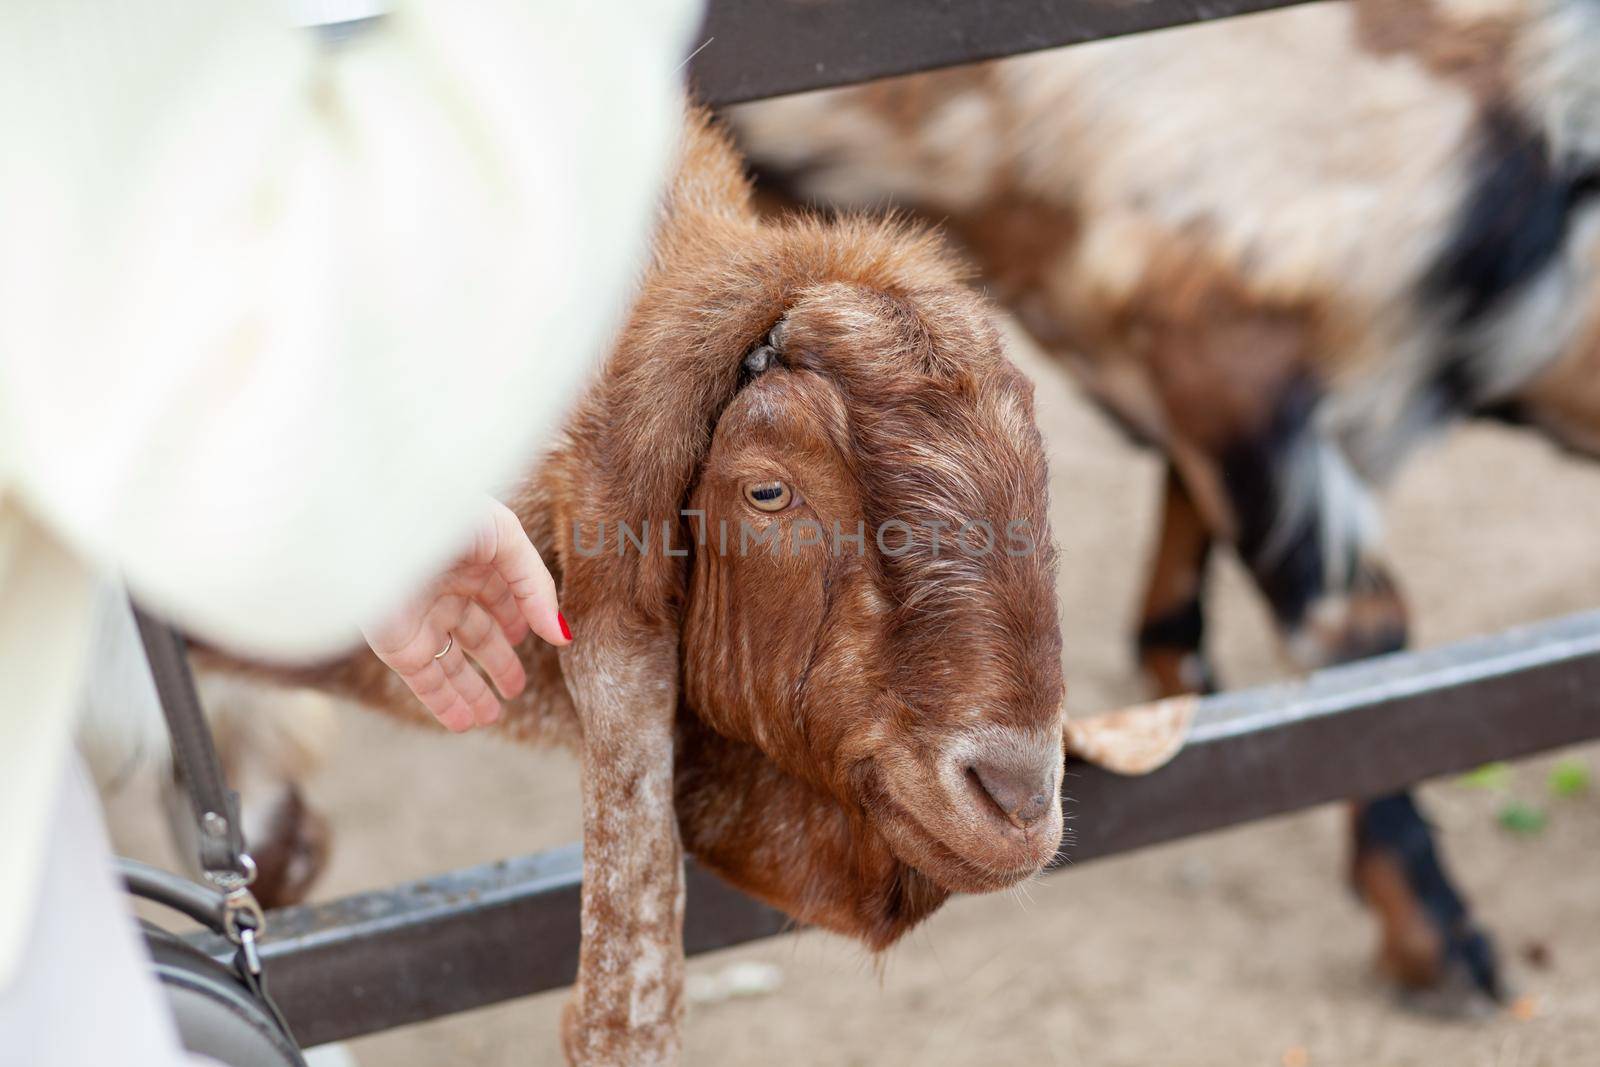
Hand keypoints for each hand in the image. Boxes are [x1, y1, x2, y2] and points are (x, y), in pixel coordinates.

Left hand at [362, 498, 569, 731]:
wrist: (382, 525)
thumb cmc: (446, 514)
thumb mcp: (506, 541)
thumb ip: (536, 588)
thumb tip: (561, 635)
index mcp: (469, 557)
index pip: (498, 594)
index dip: (518, 616)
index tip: (538, 637)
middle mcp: (445, 589)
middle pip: (476, 632)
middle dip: (496, 660)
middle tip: (515, 688)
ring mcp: (421, 618)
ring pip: (450, 663)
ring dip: (471, 691)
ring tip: (490, 717)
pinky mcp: (399, 644)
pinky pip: (425, 681)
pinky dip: (444, 703)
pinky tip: (465, 722)